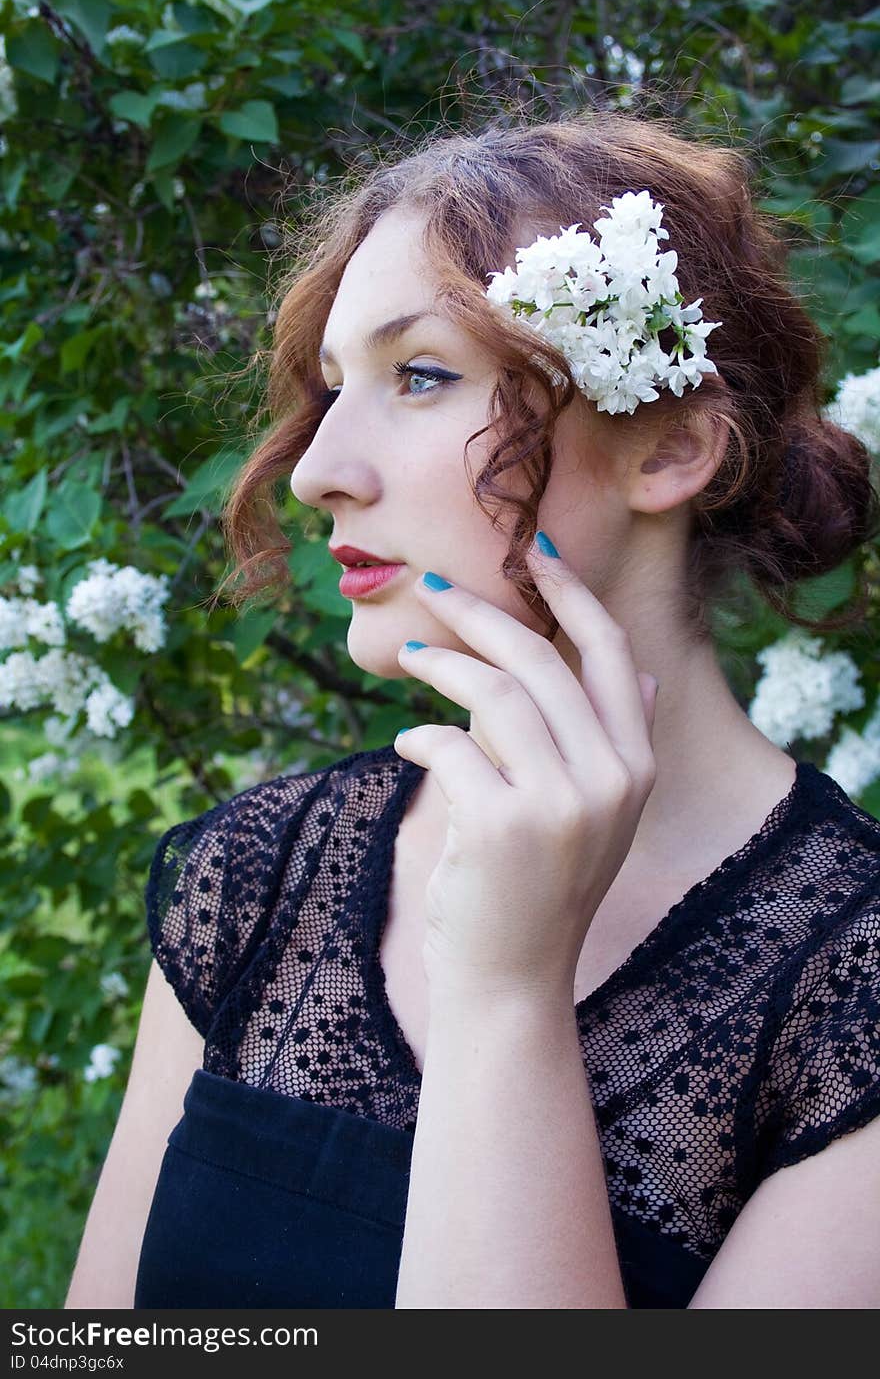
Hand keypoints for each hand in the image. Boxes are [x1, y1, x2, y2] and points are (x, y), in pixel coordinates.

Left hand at [393, 535, 658, 1000]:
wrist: (511, 981)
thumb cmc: (540, 885)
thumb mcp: (598, 813)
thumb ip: (615, 741)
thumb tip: (638, 670)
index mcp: (637, 765)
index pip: (610, 653)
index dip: (571, 593)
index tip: (532, 549)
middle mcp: (612, 779)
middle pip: (543, 660)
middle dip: (482, 611)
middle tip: (433, 586)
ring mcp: (561, 803)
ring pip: (496, 692)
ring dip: (443, 663)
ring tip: (410, 657)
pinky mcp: (502, 825)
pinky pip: (450, 745)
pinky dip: (419, 736)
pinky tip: (405, 745)